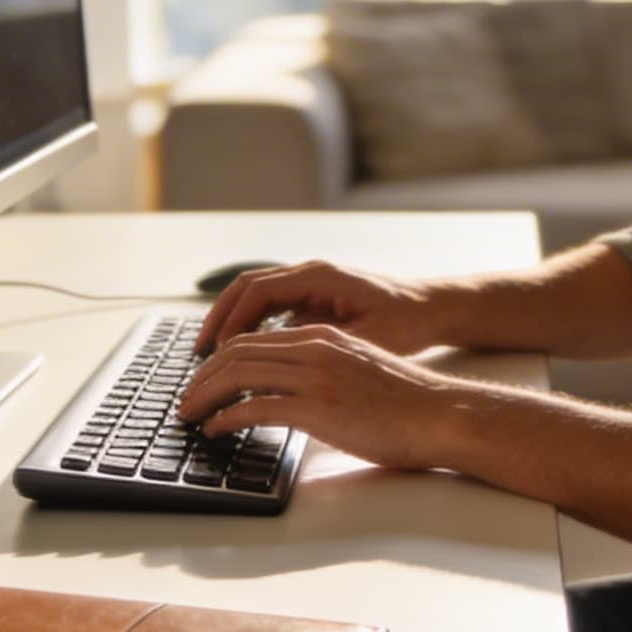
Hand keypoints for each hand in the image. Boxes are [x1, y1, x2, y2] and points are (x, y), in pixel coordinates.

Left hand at [176, 324, 463, 472]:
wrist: (440, 413)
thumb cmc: (406, 403)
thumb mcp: (357, 370)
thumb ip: (322, 372)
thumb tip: (291, 397)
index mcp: (323, 336)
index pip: (254, 338)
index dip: (219, 358)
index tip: (202, 379)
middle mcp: (314, 347)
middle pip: (237, 352)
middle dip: (201, 376)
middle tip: (184, 399)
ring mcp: (315, 376)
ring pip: (239, 374)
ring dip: (204, 395)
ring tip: (190, 414)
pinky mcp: (317, 407)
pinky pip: (255, 407)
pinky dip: (226, 417)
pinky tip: (217, 430)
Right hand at [194, 261, 446, 358]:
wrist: (432, 309)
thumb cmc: (406, 322)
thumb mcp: (365, 338)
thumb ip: (322, 342)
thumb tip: (279, 358)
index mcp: (319, 277)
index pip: (257, 291)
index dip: (230, 319)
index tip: (213, 349)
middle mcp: (310, 274)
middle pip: (247, 289)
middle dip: (219, 319)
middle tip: (200, 353)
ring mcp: (311, 284)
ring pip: (256, 297)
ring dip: (232, 323)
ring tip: (213, 356)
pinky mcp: (314, 298)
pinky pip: (272, 307)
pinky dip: (252, 326)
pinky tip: (243, 355)